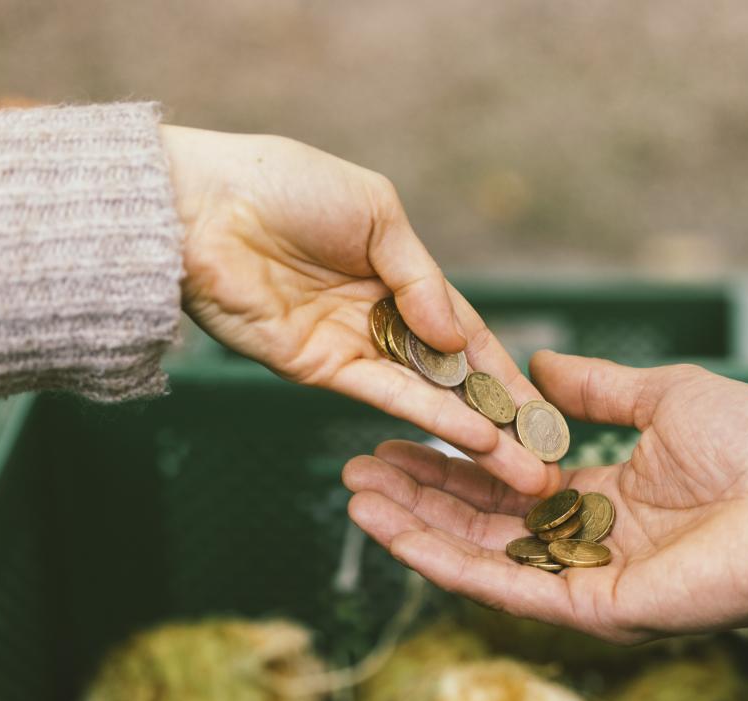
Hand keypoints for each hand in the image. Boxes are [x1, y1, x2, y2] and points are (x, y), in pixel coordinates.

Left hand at [161, 125, 553, 495]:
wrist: (200, 206)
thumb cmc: (285, 185)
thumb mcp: (376, 211)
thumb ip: (421, 276)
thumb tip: (457, 338)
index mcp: (400, 276)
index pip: (467, 333)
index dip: (506, 372)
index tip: (545, 410)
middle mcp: (382, 319)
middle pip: (455, 376)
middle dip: (503, 418)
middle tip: (548, 458)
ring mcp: (353, 348)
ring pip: (429, 396)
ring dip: (479, 433)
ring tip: (524, 467)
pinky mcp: (320, 370)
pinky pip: (386, 395)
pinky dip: (431, 416)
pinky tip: (476, 436)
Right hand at [343, 352, 747, 642]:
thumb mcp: (664, 397)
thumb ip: (600, 389)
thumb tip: (544, 363)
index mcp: (602, 497)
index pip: (506, 486)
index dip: (451, 465)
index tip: (398, 440)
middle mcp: (584, 543)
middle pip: (480, 523)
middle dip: (418, 498)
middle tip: (354, 472)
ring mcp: (585, 579)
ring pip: (482, 557)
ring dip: (416, 530)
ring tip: (356, 501)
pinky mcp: (592, 609)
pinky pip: (507, 586)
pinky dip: (448, 562)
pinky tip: (399, 534)